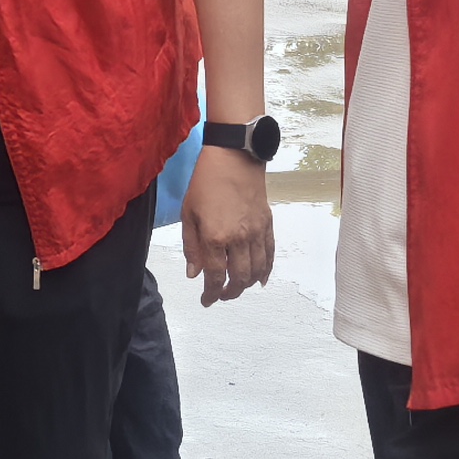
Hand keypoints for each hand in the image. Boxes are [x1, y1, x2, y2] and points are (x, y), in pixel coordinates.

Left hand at [177, 149, 273, 303]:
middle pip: (239, 278)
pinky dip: (266, 271)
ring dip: (246, 284)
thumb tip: (194, 274)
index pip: (214, 276)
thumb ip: (192, 246)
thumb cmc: (206, 182)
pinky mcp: (267, 225)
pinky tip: (260, 279)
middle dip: (229, 292)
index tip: (206, 301)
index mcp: (215, 237)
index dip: (210, 293)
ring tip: (237, 287)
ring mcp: (256, 233)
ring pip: (256, 270)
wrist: (234, 157)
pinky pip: (270, 255)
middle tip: (221, 295)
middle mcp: (239, 239)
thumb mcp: (189, 214)